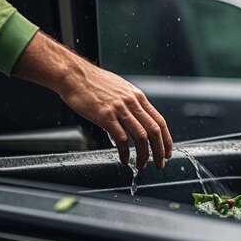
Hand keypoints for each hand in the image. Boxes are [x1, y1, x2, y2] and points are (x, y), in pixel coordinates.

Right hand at [12, 31, 172, 169]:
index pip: (159, 121)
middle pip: (154, 131)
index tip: (167, 151)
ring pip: (141, 137)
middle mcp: (131, 102)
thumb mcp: (119, 89)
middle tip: (159, 163)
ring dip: (144, 155)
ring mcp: (119, 109)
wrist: (73, 75)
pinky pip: (121, 139)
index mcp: (137, 97)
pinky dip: (125, 152)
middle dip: (160, 151)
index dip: (166, 139)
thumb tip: (136, 117)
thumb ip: (130, 103)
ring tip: (142, 165)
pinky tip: (124, 159)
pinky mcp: (105, 116)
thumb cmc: (92, 82)